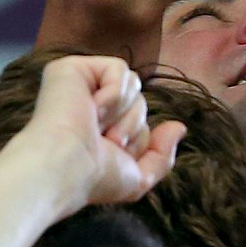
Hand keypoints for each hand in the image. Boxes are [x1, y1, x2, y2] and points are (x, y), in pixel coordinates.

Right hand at [1, 54, 185, 211]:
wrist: (66, 166)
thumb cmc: (95, 178)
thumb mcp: (137, 178)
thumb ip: (162, 156)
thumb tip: (179, 127)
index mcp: (100, 128)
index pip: (141, 121)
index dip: (137, 140)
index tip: (112, 155)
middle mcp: (88, 104)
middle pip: (140, 101)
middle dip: (132, 126)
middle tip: (104, 141)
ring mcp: (79, 85)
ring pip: (134, 82)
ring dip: (123, 112)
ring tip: (96, 126)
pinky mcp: (70, 68)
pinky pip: (119, 69)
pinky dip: (113, 93)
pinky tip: (91, 108)